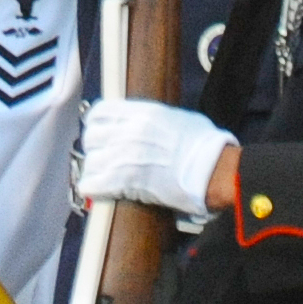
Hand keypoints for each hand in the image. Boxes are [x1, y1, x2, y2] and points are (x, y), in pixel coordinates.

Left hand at [73, 97, 234, 216]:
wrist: (212, 170)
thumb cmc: (203, 145)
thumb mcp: (175, 119)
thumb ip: (152, 120)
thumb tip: (144, 123)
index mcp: (140, 113)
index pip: (100, 112)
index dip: (96, 124)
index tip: (99, 133)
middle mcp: (128, 131)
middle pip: (91, 136)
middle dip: (95, 148)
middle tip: (103, 158)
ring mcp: (124, 155)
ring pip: (90, 161)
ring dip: (95, 170)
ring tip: (102, 177)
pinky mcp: (125, 181)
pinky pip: (92, 183)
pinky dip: (91, 188)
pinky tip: (95, 191)